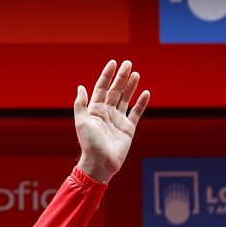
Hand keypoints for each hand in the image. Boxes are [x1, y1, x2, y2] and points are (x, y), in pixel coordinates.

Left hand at [74, 60, 149, 182]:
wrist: (101, 163)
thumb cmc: (89, 144)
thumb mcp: (81, 123)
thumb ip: (80, 105)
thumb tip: (80, 87)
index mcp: (94, 111)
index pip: (101, 88)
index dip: (106, 76)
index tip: (113, 63)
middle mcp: (106, 113)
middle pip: (115, 91)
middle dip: (121, 77)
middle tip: (128, 63)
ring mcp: (118, 120)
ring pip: (125, 99)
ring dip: (130, 86)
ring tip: (135, 74)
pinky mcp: (128, 129)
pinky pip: (136, 113)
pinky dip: (141, 103)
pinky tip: (145, 93)